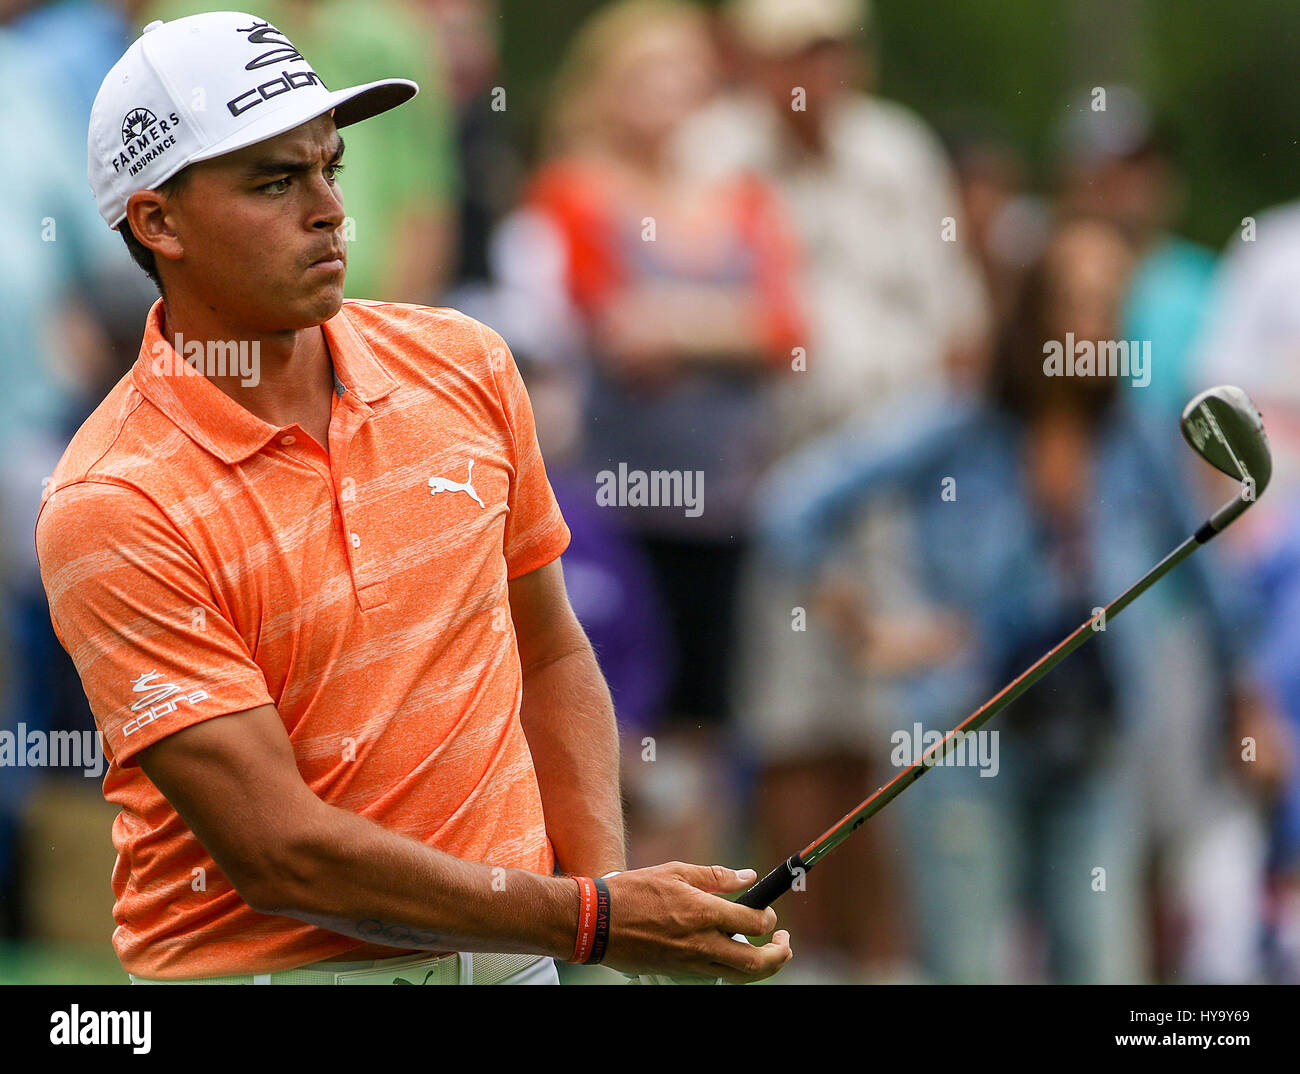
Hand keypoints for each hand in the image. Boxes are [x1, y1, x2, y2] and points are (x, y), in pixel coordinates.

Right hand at [598, 862, 792, 983]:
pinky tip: (729, 953)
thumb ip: (715, 876)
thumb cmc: (634, 891)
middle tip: (785, 944)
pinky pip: (715, 976)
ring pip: (738, 976)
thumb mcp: (675, 872)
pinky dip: (730, 968)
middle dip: (779, 956)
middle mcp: (701, 943)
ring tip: (767, 954)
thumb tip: (747, 876)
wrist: (598, 923)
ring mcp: (690, 963)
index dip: (768, 919)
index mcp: (703, 913)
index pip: (753, 923)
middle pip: (756, 964)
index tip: (768, 914)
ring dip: (760, 968)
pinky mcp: (678, 974)